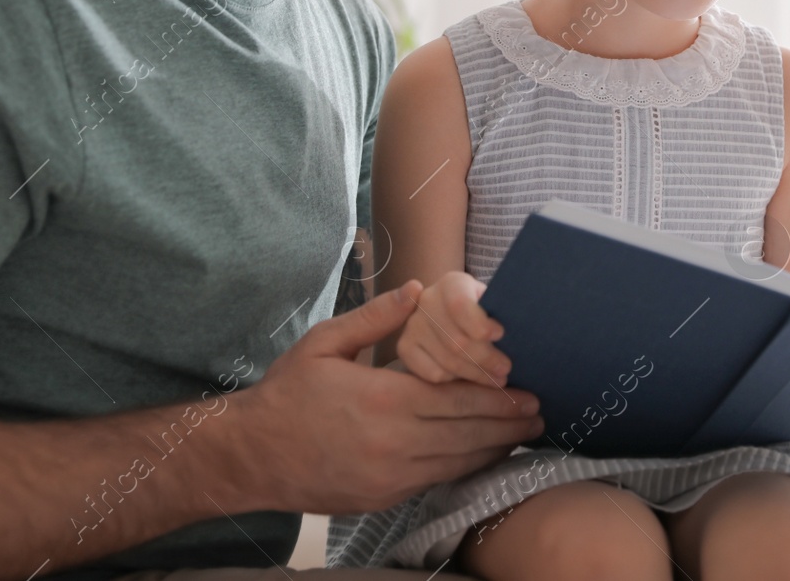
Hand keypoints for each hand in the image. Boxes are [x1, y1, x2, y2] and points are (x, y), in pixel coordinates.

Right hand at [233, 280, 541, 514]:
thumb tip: (419, 291)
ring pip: (457, 463)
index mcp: (383, 399)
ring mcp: (390, 476)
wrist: (249, 456)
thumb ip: (377, 318)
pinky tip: (480, 456)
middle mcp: (393, 443)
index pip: (457, 399)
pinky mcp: (383, 498)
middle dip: (508, 424)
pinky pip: (435, 481)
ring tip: (522, 436)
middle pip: (467, 434)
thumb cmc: (286, 394)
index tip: (527, 391)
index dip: (497, 398)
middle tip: (540, 414)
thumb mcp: (325, 343)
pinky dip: (463, 467)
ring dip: (493, 449)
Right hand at [395, 271, 510, 386]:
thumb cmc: (486, 312)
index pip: (460, 305)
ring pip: (446, 360)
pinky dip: (454, 381)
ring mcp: (412, 325)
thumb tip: (524, 332)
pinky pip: (431, 373)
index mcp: (452, 284)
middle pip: (455, 339)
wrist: (460, 317)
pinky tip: (469, 379)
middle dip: (485, 358)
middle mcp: (427, 300)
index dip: (480, 324)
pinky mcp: (405, 348)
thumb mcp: (496, 304)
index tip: (501, 335)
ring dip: (475, 374)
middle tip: (505, 370)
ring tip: (496, 380)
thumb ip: (503, 314)